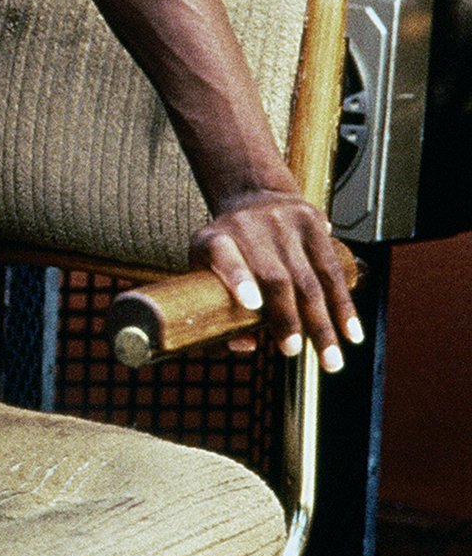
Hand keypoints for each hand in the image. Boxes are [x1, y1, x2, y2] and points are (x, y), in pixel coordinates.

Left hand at [189, 191, 363, 371]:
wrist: (253, 196)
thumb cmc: (227, 244)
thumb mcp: (205, 266)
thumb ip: (214, 307)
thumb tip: (245, 344)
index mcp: (215, 240)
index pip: (222, 256)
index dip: (237, 278)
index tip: (251, 303)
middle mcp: (249, 228)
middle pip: (274, 278)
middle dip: (287, 319)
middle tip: (293, 352)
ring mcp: (283, 224)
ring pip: (309, 280)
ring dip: (322, 323)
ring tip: (330, 359)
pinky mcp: (313, 223)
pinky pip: (331, 270)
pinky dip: (343, 306)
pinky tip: (351, 333)